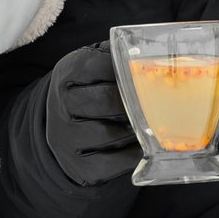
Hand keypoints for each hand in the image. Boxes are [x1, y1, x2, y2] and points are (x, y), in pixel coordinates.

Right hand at [44, 43, 141, 186]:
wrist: (58, 125)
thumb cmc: (88, 88)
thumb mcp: (94, 65)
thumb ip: (115, 56)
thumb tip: (149, 52)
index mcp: (68, 71)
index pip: (101, 65)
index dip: (127, 71)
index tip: (146, 75)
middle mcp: (60, 103)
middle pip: (107, 101)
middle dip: (135, 103)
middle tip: (159, 102)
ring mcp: (65, 137)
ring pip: (109, 133)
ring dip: (135, 129)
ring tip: (152, 124)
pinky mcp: (76, 165)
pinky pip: (110, 163)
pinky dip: (131, 156)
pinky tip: (143, 147)